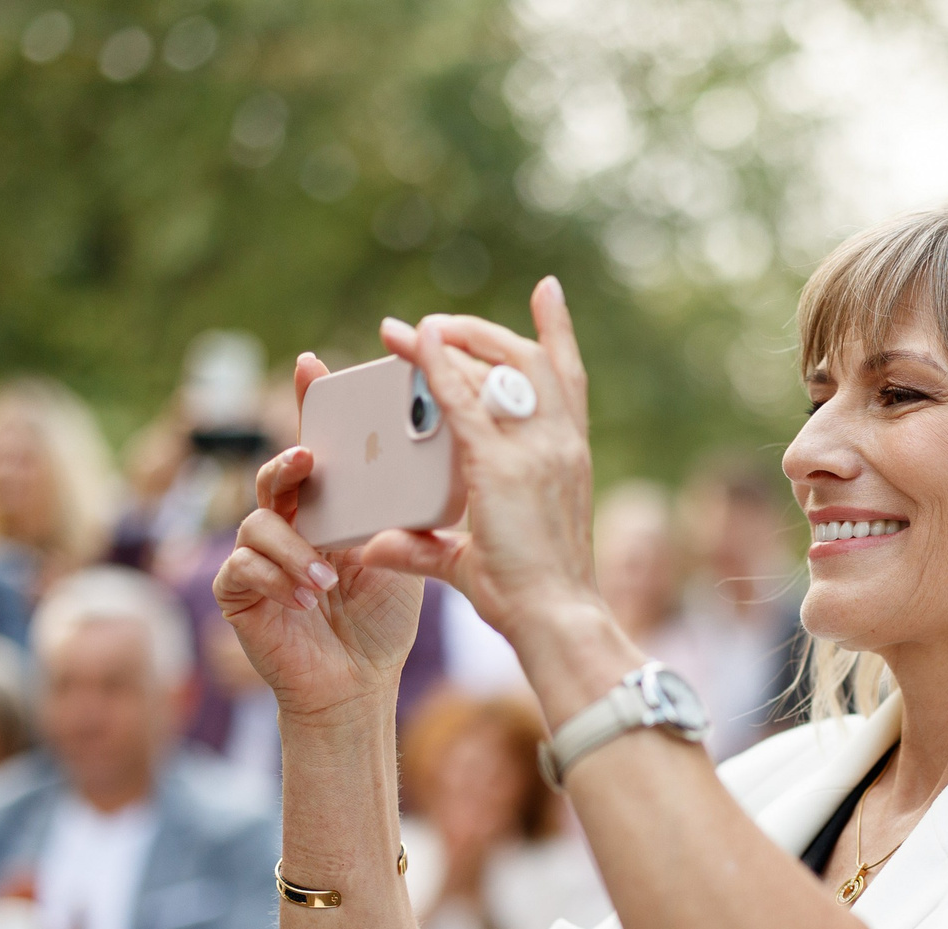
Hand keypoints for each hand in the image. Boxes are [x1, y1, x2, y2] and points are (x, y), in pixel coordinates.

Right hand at [214, 355, 423, 725]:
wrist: (359, 682)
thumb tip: (426, 466)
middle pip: (276, 474)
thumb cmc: (380, 620)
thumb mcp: (397, 557)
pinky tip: (304, 600)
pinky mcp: (235, 589)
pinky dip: (277, 579)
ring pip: (259, 523)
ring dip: (295, 549)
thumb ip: (398, 516)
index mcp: (324, 508)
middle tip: (310, 459)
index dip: (306, 404)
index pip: (314, 450)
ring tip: (327, 579)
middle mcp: (286, 522)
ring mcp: (255, 554)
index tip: (311, 364)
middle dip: (290, 462)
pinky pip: (244, 567)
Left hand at [364, 280, 635, 721]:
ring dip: (452, 340)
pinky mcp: (503, 464)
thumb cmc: (529, 598)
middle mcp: (560, 443)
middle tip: (434, 325)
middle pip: (528, 358)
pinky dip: (437, 365)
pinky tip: (413, 343)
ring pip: (496, 367)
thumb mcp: (475, 560)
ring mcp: (536, 450)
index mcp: (569, 458)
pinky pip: (464, 399)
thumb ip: (427, 546)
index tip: (546, 291)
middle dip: (478, 332)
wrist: (555, 617)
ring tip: (409, 333)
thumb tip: (379, 547)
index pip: (568, 377)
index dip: (557, 330)